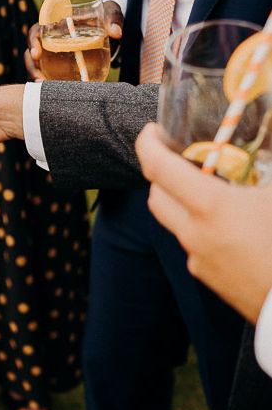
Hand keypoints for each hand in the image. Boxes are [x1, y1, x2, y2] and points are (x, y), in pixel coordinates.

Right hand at [25, 0, 123, 79]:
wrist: (110, 27)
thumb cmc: (105, 16)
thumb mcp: (111, 13)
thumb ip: (113, 20)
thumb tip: (116, 32)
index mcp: (57, 22)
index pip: (37, 30)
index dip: (33, 41)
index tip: (37, 54)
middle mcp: (51, 38)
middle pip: (32, 52)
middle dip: (32, 66)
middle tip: (38, 77)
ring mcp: (54, 53)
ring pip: (38, 65)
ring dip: (38, 76)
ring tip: (43, 86)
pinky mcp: (60, 64)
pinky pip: (50, 73)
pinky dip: (50, 82)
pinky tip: (54, 92)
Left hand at [136, 123, 271, 323]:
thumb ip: (265, 165)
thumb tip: (262, 150)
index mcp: (211, 207)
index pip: (157, 167)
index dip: (148, 143)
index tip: (152, 130)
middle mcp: (195, 233)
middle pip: (156, 195)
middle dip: (162, 172)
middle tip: (182, 158)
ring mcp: (199, 259)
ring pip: (175, 221)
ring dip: (183, 201)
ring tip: (214, 190)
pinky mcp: (210, 279)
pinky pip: (194, 244)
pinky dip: (201, 227)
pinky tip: (231, 224)